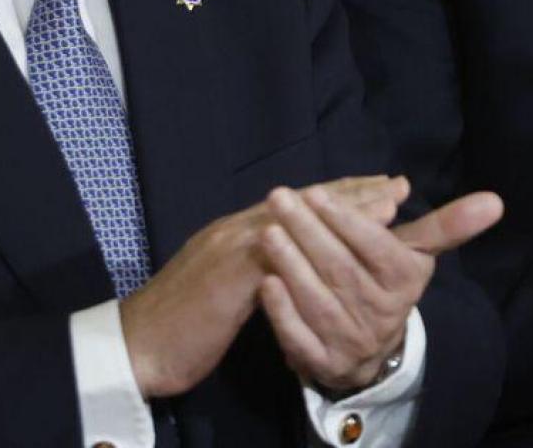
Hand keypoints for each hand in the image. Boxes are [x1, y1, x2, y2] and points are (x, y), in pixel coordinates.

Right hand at [120, 175, 406, 398]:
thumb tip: (289, 261)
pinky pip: (279, 255)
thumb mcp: (224, 288)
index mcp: (238, 233)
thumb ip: (255, 268)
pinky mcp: (229, 275)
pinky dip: (316, 245)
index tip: (379, 188)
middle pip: (304, 202)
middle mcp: (238, 230)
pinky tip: (344, 245)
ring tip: (386, 205)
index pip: (297, 205)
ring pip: (298, 218)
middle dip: (354, 193)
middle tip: (397, 186)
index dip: (339, 195)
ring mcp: (232, 248)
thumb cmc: (180, 323)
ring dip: (345, 210)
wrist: (135, 346)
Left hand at [258, 184, 503, 394]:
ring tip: (266, 231)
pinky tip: (265, 284)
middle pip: (340, 268)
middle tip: (279, 197)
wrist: (373, 349)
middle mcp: (381, 312)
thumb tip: (496, 200)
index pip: (376, 247)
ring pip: (318, 300)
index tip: (318, 193)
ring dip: (290, 265)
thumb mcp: (416, 253)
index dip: (348, 220)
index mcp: (404, 280)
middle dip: (307, 231)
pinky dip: (282, 313)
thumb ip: (447, 225)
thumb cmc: (387, 282)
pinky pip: (300, 337)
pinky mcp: (323, 362)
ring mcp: (351, 340)